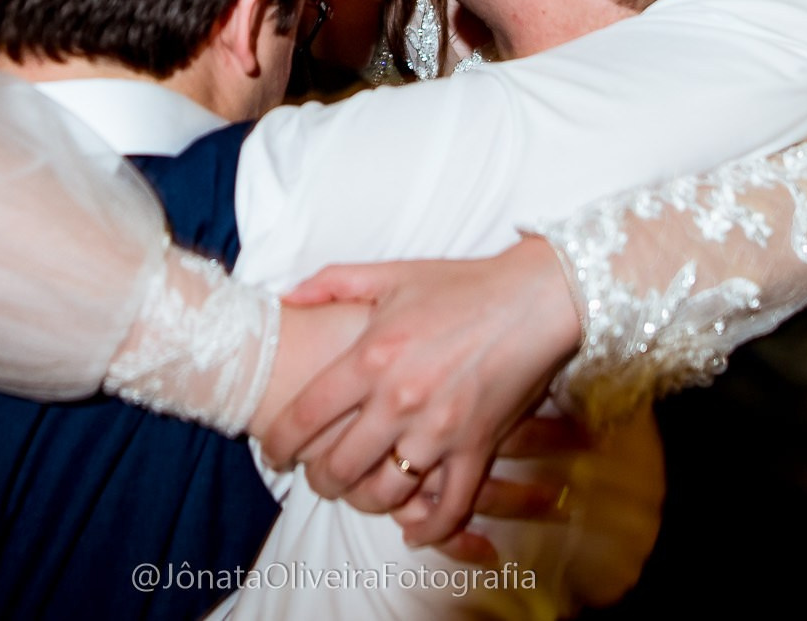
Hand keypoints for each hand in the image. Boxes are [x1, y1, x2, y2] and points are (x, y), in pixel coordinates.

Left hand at [256, 237, 582, 546]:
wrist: (534, 299)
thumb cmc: (461, 285)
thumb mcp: (390, 274)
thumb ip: (331, 283)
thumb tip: (285, 297)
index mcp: (371, 357)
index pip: (304, 417)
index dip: (277, 444)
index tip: (272, 453)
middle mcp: (399, 400)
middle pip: (337, 467)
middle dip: (318, 479)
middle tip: (316, 475)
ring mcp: (440, 429)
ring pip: (384, 493)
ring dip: (362, 501)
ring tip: (357, 492)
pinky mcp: (478, 447)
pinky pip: (449, 506)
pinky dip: (429, 528)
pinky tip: (412, 532)